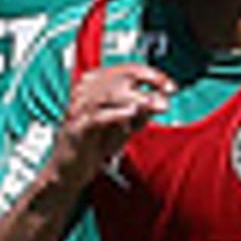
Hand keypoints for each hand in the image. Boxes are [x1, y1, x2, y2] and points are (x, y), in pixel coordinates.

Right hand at [58, 63, 175, 181]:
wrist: (70, 170)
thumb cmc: (95, 144)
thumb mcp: (124, 124)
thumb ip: (141, 111)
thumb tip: (162, 99)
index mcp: (95, 86)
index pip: (126, 69)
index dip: (151, 74)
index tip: (170, 86)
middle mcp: (85, 93)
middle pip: (118, 77)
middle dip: (146, 81)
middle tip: (166, 91)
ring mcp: (79, 110)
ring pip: (108, 95)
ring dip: (136, 98)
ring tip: (152, 103)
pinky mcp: (77, 129)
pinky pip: (97, 117)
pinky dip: (115, 114)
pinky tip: (130, 114)